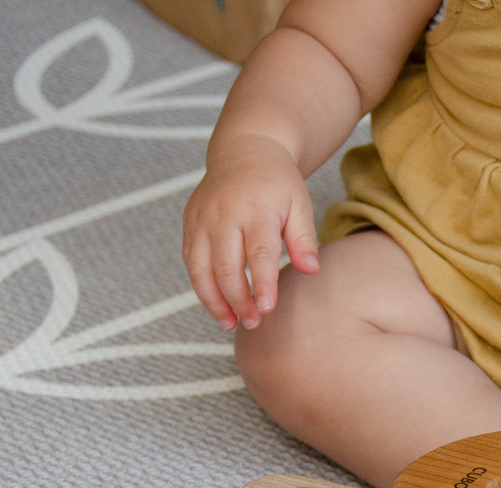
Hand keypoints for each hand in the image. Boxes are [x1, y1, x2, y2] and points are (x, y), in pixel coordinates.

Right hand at [182, 133, 321, 329]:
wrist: (244, 151)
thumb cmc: (278, 183)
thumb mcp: (300, 204)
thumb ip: (304, 238)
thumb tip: (310, 270)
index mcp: (255, 209)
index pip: (258, 253)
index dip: (261, 284)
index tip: (267, 310)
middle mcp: (223, 214)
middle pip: (226, 266)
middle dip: (238, 300)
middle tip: (254, 323)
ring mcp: (201, 219)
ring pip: (200, 269)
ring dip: (214, 301)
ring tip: (232, 324)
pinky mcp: (189, 224)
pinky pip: (191, 262)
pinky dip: (202, 287)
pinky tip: (218, 306)